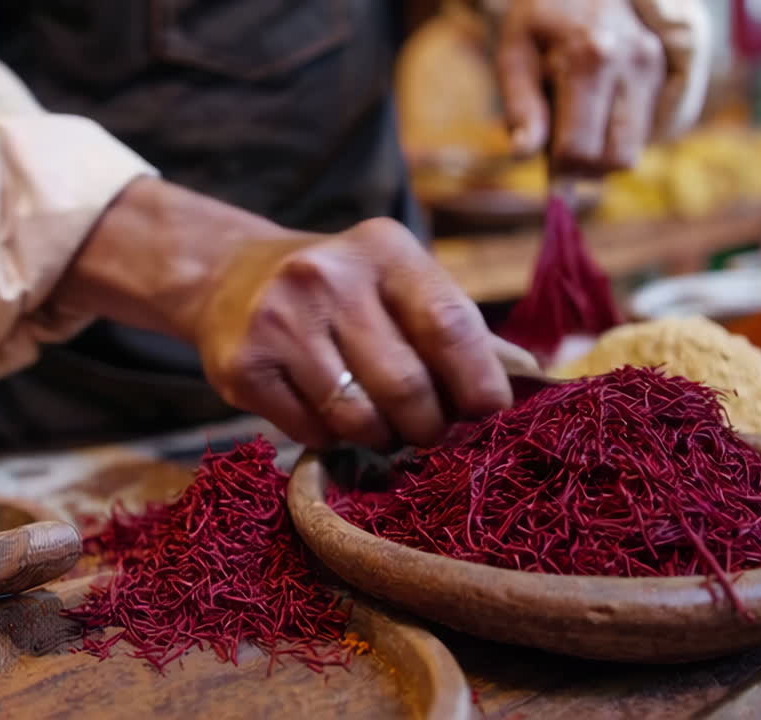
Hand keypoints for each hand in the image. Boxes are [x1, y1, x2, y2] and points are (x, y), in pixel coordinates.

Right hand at [57, 178, 533, 448]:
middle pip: (406, 386)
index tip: (488, 413)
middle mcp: (326, 278)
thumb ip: (452, 325)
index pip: (448, 324)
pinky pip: (312, 433)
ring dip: (381, 438)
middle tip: (427, 431)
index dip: (478, 382)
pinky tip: (327, 414)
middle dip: (429, 426)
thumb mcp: (394, 280)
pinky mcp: (242, 368)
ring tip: (379, 425)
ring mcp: (278, 323)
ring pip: (358, 420)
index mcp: (382, 249)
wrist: (227, 277)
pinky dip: (332, 439)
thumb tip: (533, 381)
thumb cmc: (338, 289)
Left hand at [499, 0, 667, 172]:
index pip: (580, 147)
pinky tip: (598, 111)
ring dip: (604, 153)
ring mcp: (655, 68)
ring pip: (637, 148)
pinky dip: (619, 135)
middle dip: (586, 168)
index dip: (558, 167)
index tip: (544, 160)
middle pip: (617, 158)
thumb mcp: (516, 54)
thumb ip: (520, 106)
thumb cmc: (541, 19)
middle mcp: (632, 64)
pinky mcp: (667, 71)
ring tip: (577, 124)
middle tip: (560, 151)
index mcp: (589, 59)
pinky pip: (646, 130)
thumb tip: (523, 155)